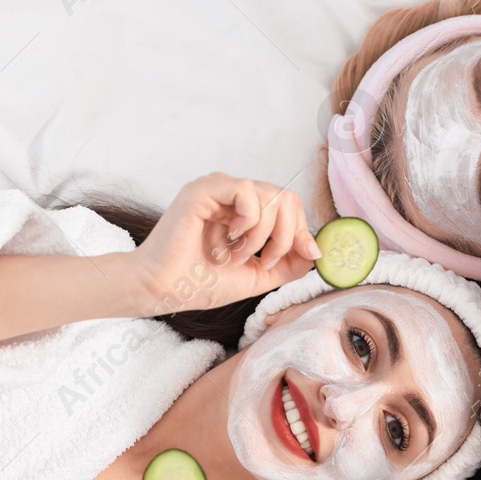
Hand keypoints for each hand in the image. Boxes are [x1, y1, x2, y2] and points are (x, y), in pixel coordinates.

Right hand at [126, 173, 319, 315]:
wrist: (164, 290)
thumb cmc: (201, 283)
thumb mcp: (258, 275)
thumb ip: (288, 263)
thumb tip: (315, 251)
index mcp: (244, 210)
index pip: (289, 206)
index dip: (301, 232)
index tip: (300, 257)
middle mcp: (232, 195)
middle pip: (286, 198)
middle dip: (287, 236)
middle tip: (265, 260)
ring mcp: (218, 189)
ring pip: (271, 196)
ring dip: (264, 235)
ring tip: (239, 255)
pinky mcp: (204, 189)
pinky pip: (247, 191)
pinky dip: (249, 221)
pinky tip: (230, 238)